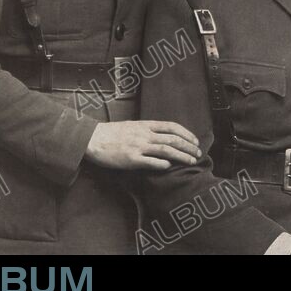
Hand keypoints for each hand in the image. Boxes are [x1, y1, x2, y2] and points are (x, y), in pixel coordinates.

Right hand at [85, 121, 200, 169]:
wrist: (92, 139)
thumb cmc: (112, 133)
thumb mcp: (133, 126)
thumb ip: (148, 129)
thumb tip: (164, 136)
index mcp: (145, 125)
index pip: (172, 127)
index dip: (186, 134)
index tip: (195, 141)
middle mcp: (144, 134)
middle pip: (172, 139)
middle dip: (188, 146)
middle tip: (198, 153)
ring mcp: (138, 147)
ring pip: (166, 150)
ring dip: (181, 156)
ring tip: (191, 161)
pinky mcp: (131, 159)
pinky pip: (150, 162)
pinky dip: (162, 163)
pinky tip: (169, 166)